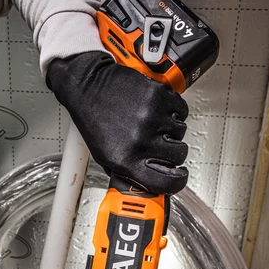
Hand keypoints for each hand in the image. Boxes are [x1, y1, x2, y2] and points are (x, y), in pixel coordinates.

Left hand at [46, 51, 189, 195]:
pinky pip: (180, 109)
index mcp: (126, 160)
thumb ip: (128, 171)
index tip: (179, 175)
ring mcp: (151, 117)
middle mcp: (141, 140)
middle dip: (171, 150)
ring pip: (180, 131)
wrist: (87, 85)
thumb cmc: (93, 118)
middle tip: (158, 141)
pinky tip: (156, 108)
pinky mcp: (158, 96)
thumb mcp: (104, 155)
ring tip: (150, 120)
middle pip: (179, 154)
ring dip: (170, 127)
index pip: (167, 182)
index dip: (177, 181)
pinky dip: (172, 109)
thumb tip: (150, 183)